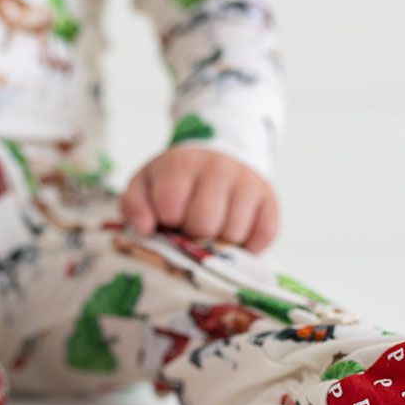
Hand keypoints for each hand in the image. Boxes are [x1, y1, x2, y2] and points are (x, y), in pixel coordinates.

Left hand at [120, 146, 279, 252]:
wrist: (216, 157)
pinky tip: (235, 237)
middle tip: (191, 227)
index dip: (168, 221)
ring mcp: (248, 183)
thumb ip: (134, 205)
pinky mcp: (270, 199)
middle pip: (205, 225)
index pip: (172, 208)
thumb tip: (145, 229)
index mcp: (182, 163)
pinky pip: (264, 236)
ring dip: (221, 242)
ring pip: (234, 234)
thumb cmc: (175, 181)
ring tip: (213, 230)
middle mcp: (219, 167)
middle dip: (194, 234)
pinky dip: (249, 247)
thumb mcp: (145, 185)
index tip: (169, 216)